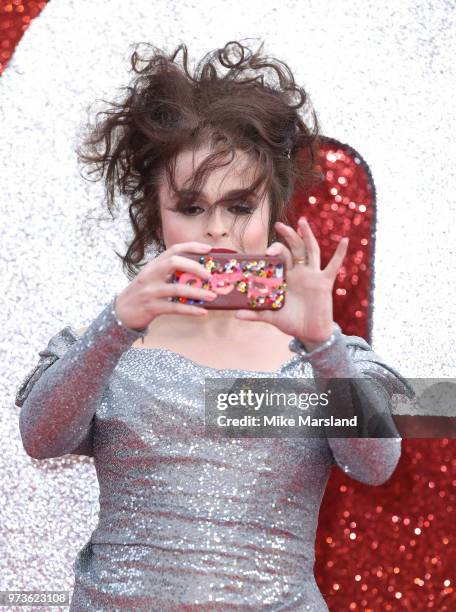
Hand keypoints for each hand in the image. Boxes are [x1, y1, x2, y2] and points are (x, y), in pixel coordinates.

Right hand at [114, 242, 218, 329]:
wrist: (122, 312)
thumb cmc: (142, 293)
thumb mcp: (152, 278)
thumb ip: (169, 273)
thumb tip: (197, 274)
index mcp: (153, 265)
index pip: (174, 250)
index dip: (192, 247)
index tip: (208, 249)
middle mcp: (151, 275)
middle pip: (175, 263)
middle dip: (196, 267)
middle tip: (209, 276)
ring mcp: (151, 291)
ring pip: (178, 289)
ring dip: (198, 293)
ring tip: (213, 296)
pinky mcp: (152, 307)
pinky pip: (175, 308)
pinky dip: (191, 310)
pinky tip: (203, 311)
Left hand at [235, 217, 348, 347]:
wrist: (309, 333)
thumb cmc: (291, 322)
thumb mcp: (271, 316)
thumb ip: (255, 313)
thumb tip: (236, 314)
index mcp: (286, 277)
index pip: (280, 257)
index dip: (273, 251)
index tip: (264, 251)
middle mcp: (299, 273)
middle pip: (294, 248)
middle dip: (288, 236)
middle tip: (279, 225)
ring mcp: (312, 276)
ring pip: (310, 251)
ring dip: (307, 236)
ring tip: (303, 221)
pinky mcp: (324, 282)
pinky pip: (333, 266)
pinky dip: (340, 253)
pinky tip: (345, 240)